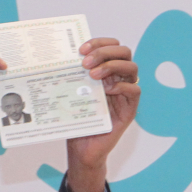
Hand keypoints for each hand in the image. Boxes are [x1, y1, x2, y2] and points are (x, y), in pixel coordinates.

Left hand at [64, 38, 141, 191]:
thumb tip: (56, 55)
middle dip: (104, 52)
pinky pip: (135, 90)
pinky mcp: (130, 109)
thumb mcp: (71, 93)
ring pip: (131, 68)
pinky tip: (106, 90)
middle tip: (85, 62)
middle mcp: (118, 79)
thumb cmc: (75, 120)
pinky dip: (122, 86)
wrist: (81, 148)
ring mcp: (125, 94)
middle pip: (124, 52)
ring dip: (112, 66)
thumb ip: (72, 75)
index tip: (80, 49)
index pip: (111, 46)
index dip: (99, 42)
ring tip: (93, 75)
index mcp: (105, 71)